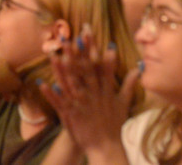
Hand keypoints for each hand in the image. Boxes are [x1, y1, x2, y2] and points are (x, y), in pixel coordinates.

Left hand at [0, 58, 21, 99]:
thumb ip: (19, 84)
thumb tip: (18, 85)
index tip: (14, 91)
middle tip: (7, 98)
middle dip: (5, 89)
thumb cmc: (1, 82)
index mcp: (3, 61)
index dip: (14, 82)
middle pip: (1, 76)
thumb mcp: (15, 84)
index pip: (11, 71)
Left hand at [40, 27, 139, 158]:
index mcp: (106, 90)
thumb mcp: (124, 102)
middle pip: (86, 71)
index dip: (95, 49)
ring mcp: (82, 104)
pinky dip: (51, 93)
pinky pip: (59, 102)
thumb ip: (129, 84)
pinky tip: (42, 83)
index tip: (90, 34)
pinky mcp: (71, 115)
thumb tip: (139, 68)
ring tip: (54, 53)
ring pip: (71, 83)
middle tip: (71, 36)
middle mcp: (94, 94)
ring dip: (62, 69)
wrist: (107, 147)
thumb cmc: (115, 124)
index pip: (101, 66)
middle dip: (78, 53)